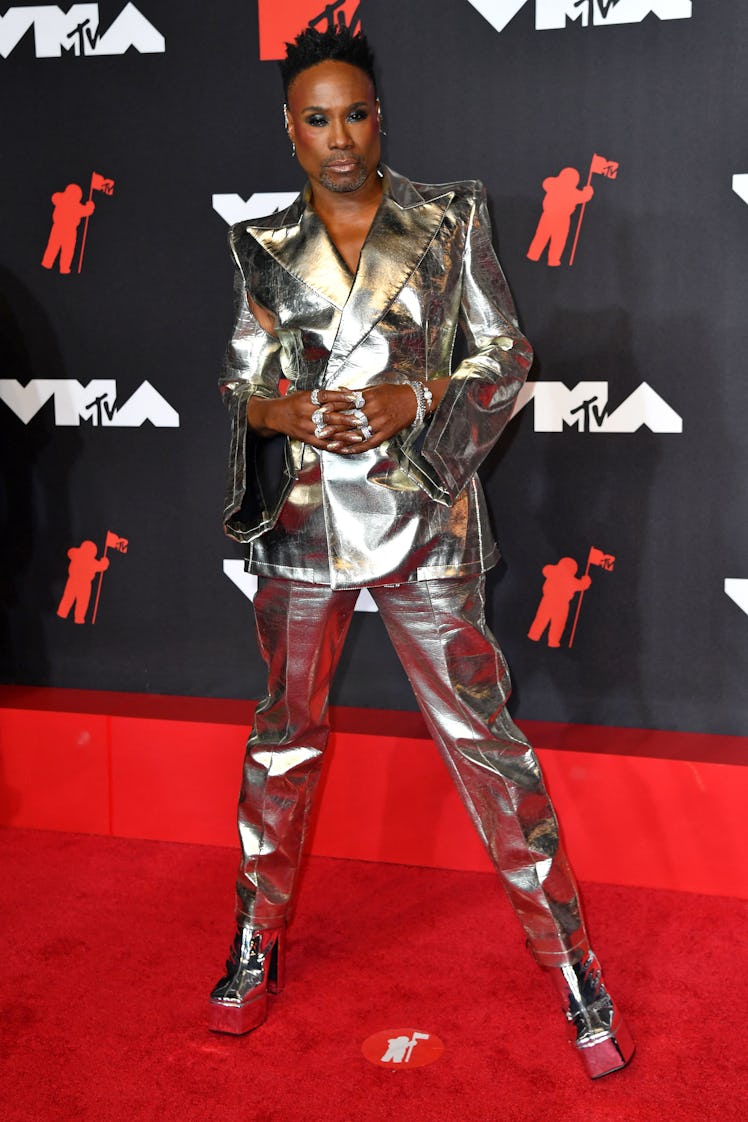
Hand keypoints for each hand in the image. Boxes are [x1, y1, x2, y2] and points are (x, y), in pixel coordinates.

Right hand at [247, 388, 365, 447]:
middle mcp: (305, 413)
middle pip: (329, 416)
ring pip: (327, 432)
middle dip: (347, 419)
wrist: (273, 415)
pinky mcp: (305, 438)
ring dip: (344, 436)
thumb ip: (324, 396)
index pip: (327, 396)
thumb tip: (345, 394)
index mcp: (307, 398)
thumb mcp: (306, 394)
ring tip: (358, 437)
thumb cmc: (292, 403)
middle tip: (362, 420)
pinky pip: (321, 443)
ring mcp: (305, 427)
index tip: (356, 398)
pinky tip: (345, 447)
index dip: (342, 397)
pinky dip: (334, 446)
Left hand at [324, 384, 417, 453]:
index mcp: (369, 398)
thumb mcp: (374, 389)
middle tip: (319, 431)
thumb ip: (355, 393)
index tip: (320, 411)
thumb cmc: (393, 393)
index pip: (347, 403)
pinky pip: (369, 443)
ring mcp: (380, 424)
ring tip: (330, 444)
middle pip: (350, 420)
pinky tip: (347, 450)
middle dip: (334, 426)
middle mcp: (374, 411)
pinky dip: (357, 447)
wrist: (415, 401)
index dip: (332, 408)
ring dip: (343, 440)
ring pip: (358, 433)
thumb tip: (338, 391)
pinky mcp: (386, 434)